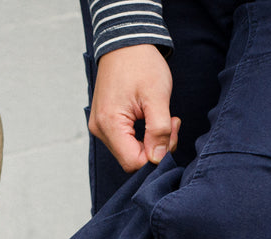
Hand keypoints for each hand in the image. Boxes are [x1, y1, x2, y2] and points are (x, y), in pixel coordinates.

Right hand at [88, 44, 179, 171]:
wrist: (125, 43)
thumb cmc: (140, 64)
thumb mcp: (157, 96)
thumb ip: (159, 130)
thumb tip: (158, 158)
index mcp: (110, 125)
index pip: (133, 162)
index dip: (156, 154)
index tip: (171, 130)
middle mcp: (100, 130)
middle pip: (130, 158)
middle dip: (155, 146)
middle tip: (170, 122)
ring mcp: (99, 127)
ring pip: (128, 151)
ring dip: (149, 140)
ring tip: (160, 115)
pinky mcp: (103, 123)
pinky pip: (123, 140)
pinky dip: (140, 135)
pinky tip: (148, 117)